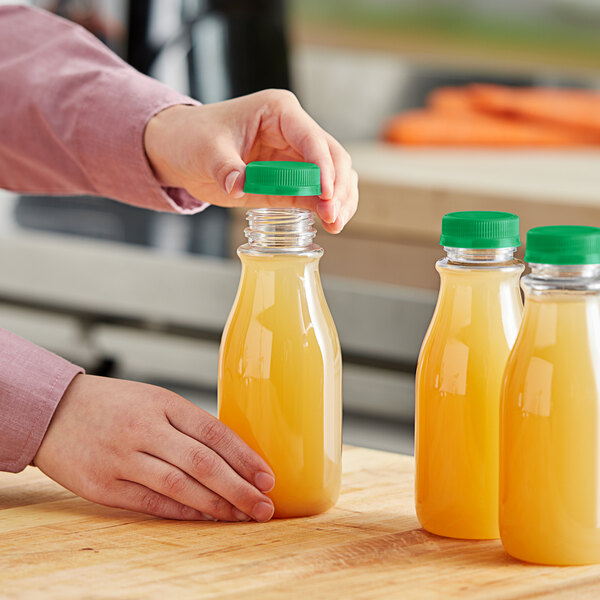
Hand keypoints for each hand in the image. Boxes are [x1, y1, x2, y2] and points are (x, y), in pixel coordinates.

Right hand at [34, 374, 275, 521]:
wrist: (53, 411)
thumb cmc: (112, 404)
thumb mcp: (153, 400)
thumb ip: (188, 424)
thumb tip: (231, 455)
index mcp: (162, 403)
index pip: (214, 432)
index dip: (245, 457)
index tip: (267, 477)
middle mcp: (144, 429)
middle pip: (203, 463)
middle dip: (240, 488)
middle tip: (264, 506)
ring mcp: (122, 458)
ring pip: (180, 486)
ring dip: (216, 505)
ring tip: (241, 516)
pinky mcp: (104, 485)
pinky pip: (151, 504)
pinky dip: (182, 512)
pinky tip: (205, 518)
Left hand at [144, 89, 358, 232]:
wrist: (180, 149)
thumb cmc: (193, 137)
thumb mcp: (206, 150)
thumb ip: (226, 168)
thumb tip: (239, 185)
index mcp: (280, 112)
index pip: (312, 139)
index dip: (323, 168)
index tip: (326, 195)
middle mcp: (295, 131)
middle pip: (334, 157)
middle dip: (337, 188)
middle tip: (333, 216)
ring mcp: (295, 156)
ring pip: (334, 176)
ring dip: (339, 200)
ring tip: (335, 224)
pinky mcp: (289, 180)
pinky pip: (316, 193)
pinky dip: (326, 207)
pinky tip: (330, 223)